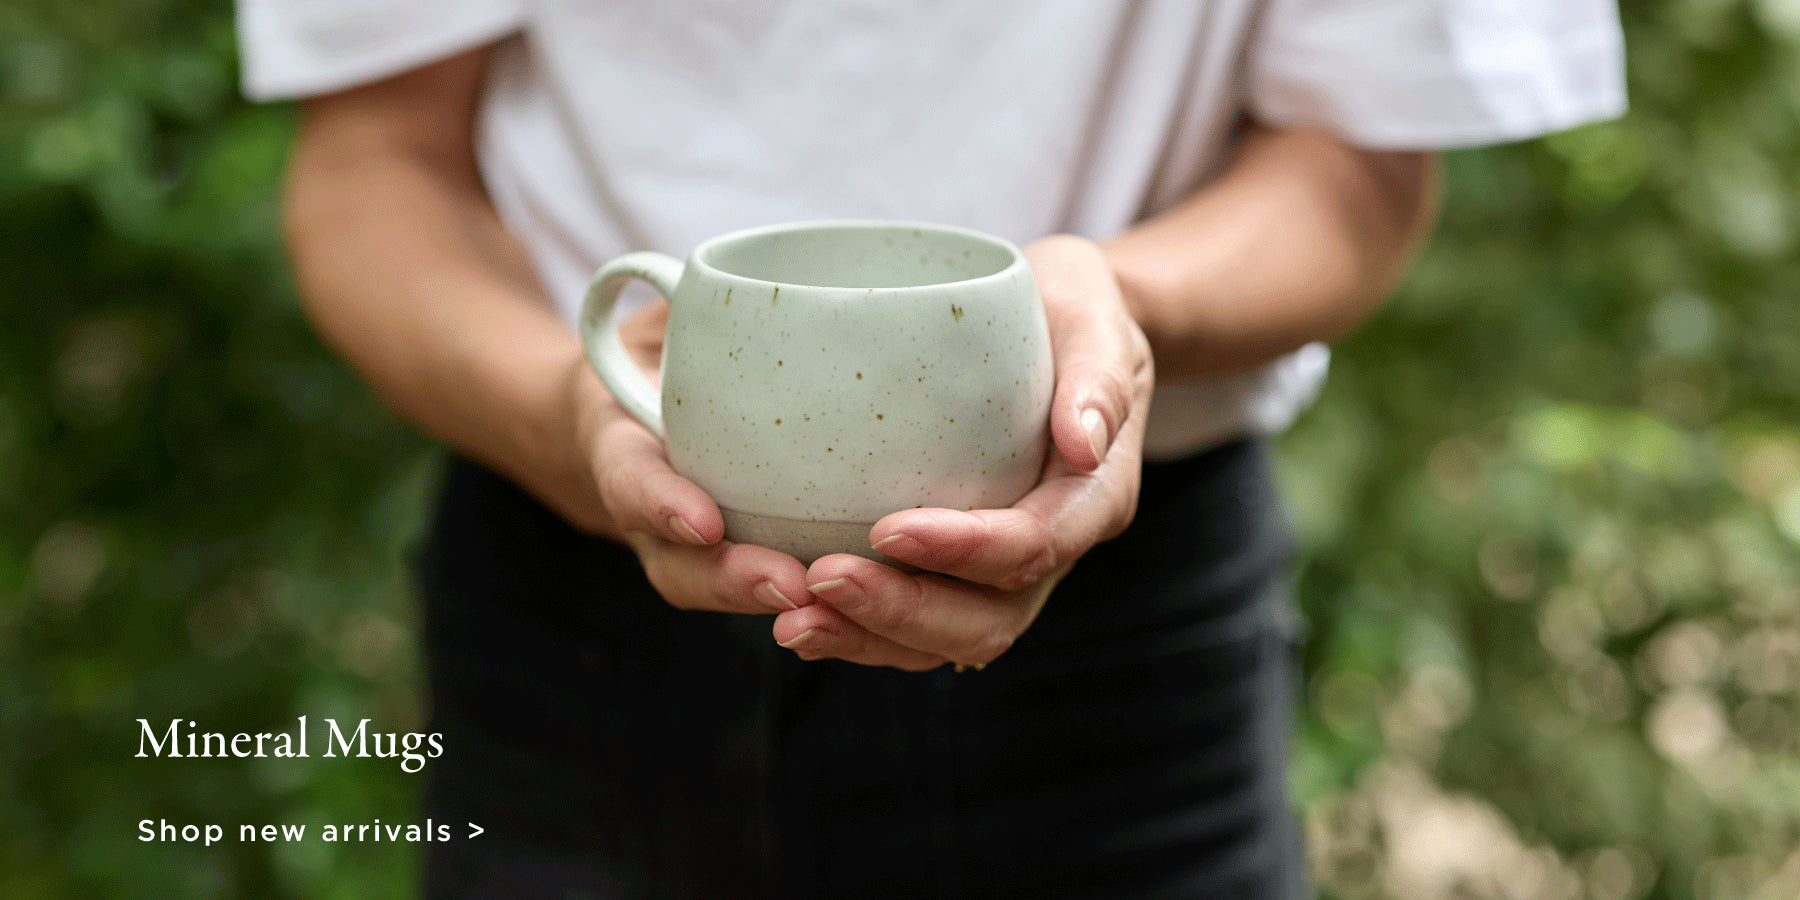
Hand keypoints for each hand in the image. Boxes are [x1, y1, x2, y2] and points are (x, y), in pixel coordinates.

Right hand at [554, 299, 814, 615]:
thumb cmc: (663, 351)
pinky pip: (767, 591)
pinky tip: (871, 604)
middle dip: (730, 580)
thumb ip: (693, 300)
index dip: (659, 503)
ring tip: (831, 608)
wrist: (634, 413)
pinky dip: (812, 605)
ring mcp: (691, 549)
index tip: (701, 522)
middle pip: (679, 566)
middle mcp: (653, 512)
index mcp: (621, 445)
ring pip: (722, 592)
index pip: (630, 478)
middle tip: (788, 585)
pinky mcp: (741, 557)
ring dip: (775, 605)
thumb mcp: (663, 315)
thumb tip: (734, 275)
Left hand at [768, 235, 1153, 669]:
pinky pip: (917, 627)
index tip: (885, 528)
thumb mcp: (1094, 318)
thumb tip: (1084, 441)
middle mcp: (1052, 549)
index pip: (1034, 545)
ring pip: (948, 640)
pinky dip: (859, 632)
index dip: (963, 551)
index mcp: (1093, 496)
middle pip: (987, 619)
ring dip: (869, 638)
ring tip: (791, 620)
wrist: (1061, 330)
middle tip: (819, 581)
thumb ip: (1098, 377)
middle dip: (902, 612)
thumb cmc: (1070, 313)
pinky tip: (796, 615)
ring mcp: (1005, 571)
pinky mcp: (961, 571)